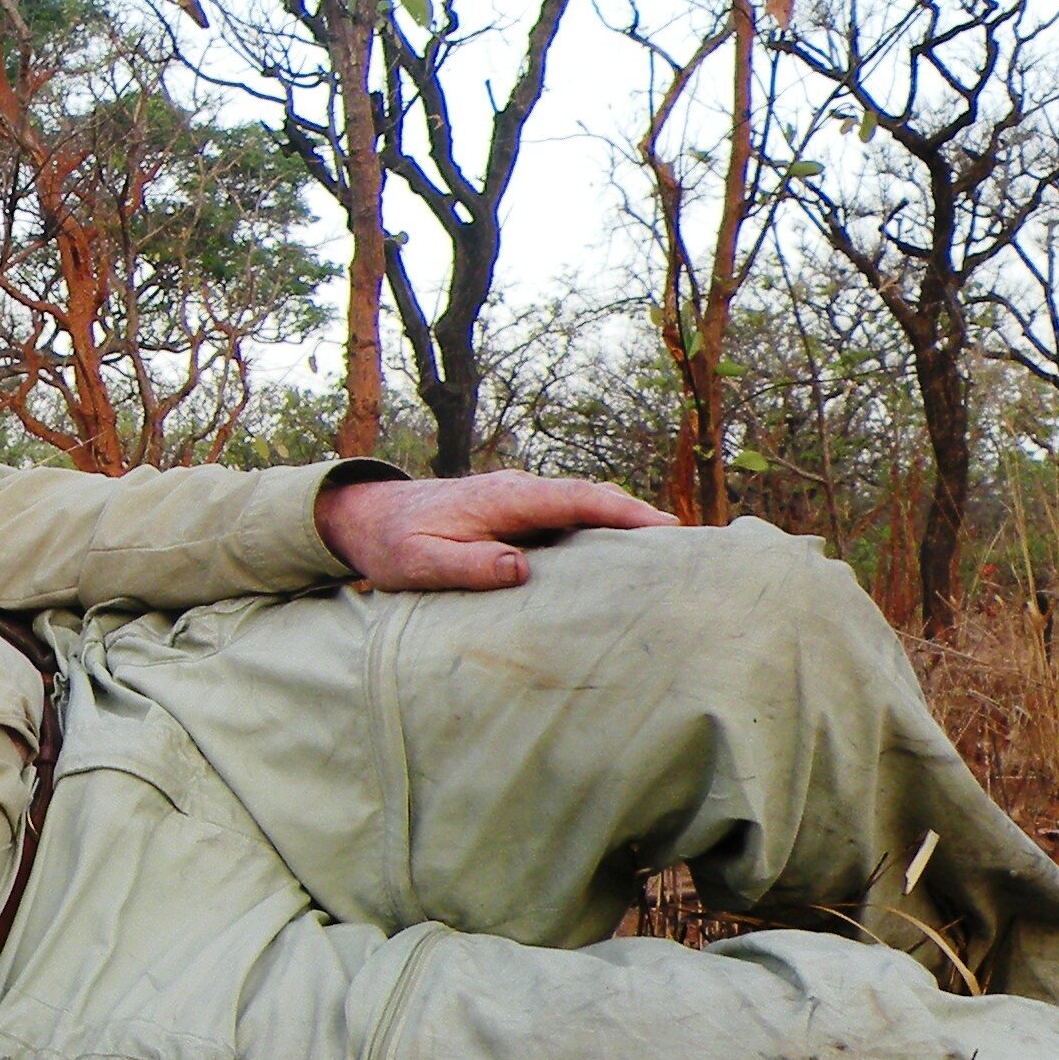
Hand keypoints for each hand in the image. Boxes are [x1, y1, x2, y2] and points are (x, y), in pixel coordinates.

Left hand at [317, 467, 676, 591]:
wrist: (367, 516)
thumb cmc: (393, 543)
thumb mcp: (420, 563)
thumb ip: (468, 566)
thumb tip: (521, 568)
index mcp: (506, 499)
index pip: (577, 500)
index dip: (624, 514)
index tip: (666, 530)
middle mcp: (520, 491)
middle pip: (593, 498)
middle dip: (641, 518)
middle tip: (691, 546)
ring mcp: (520, 499)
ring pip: (584, 506)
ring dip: (624, 523)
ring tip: (671, 553)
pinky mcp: (516, 512)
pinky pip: (568, 517)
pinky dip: (600, 528)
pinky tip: (619, 556)